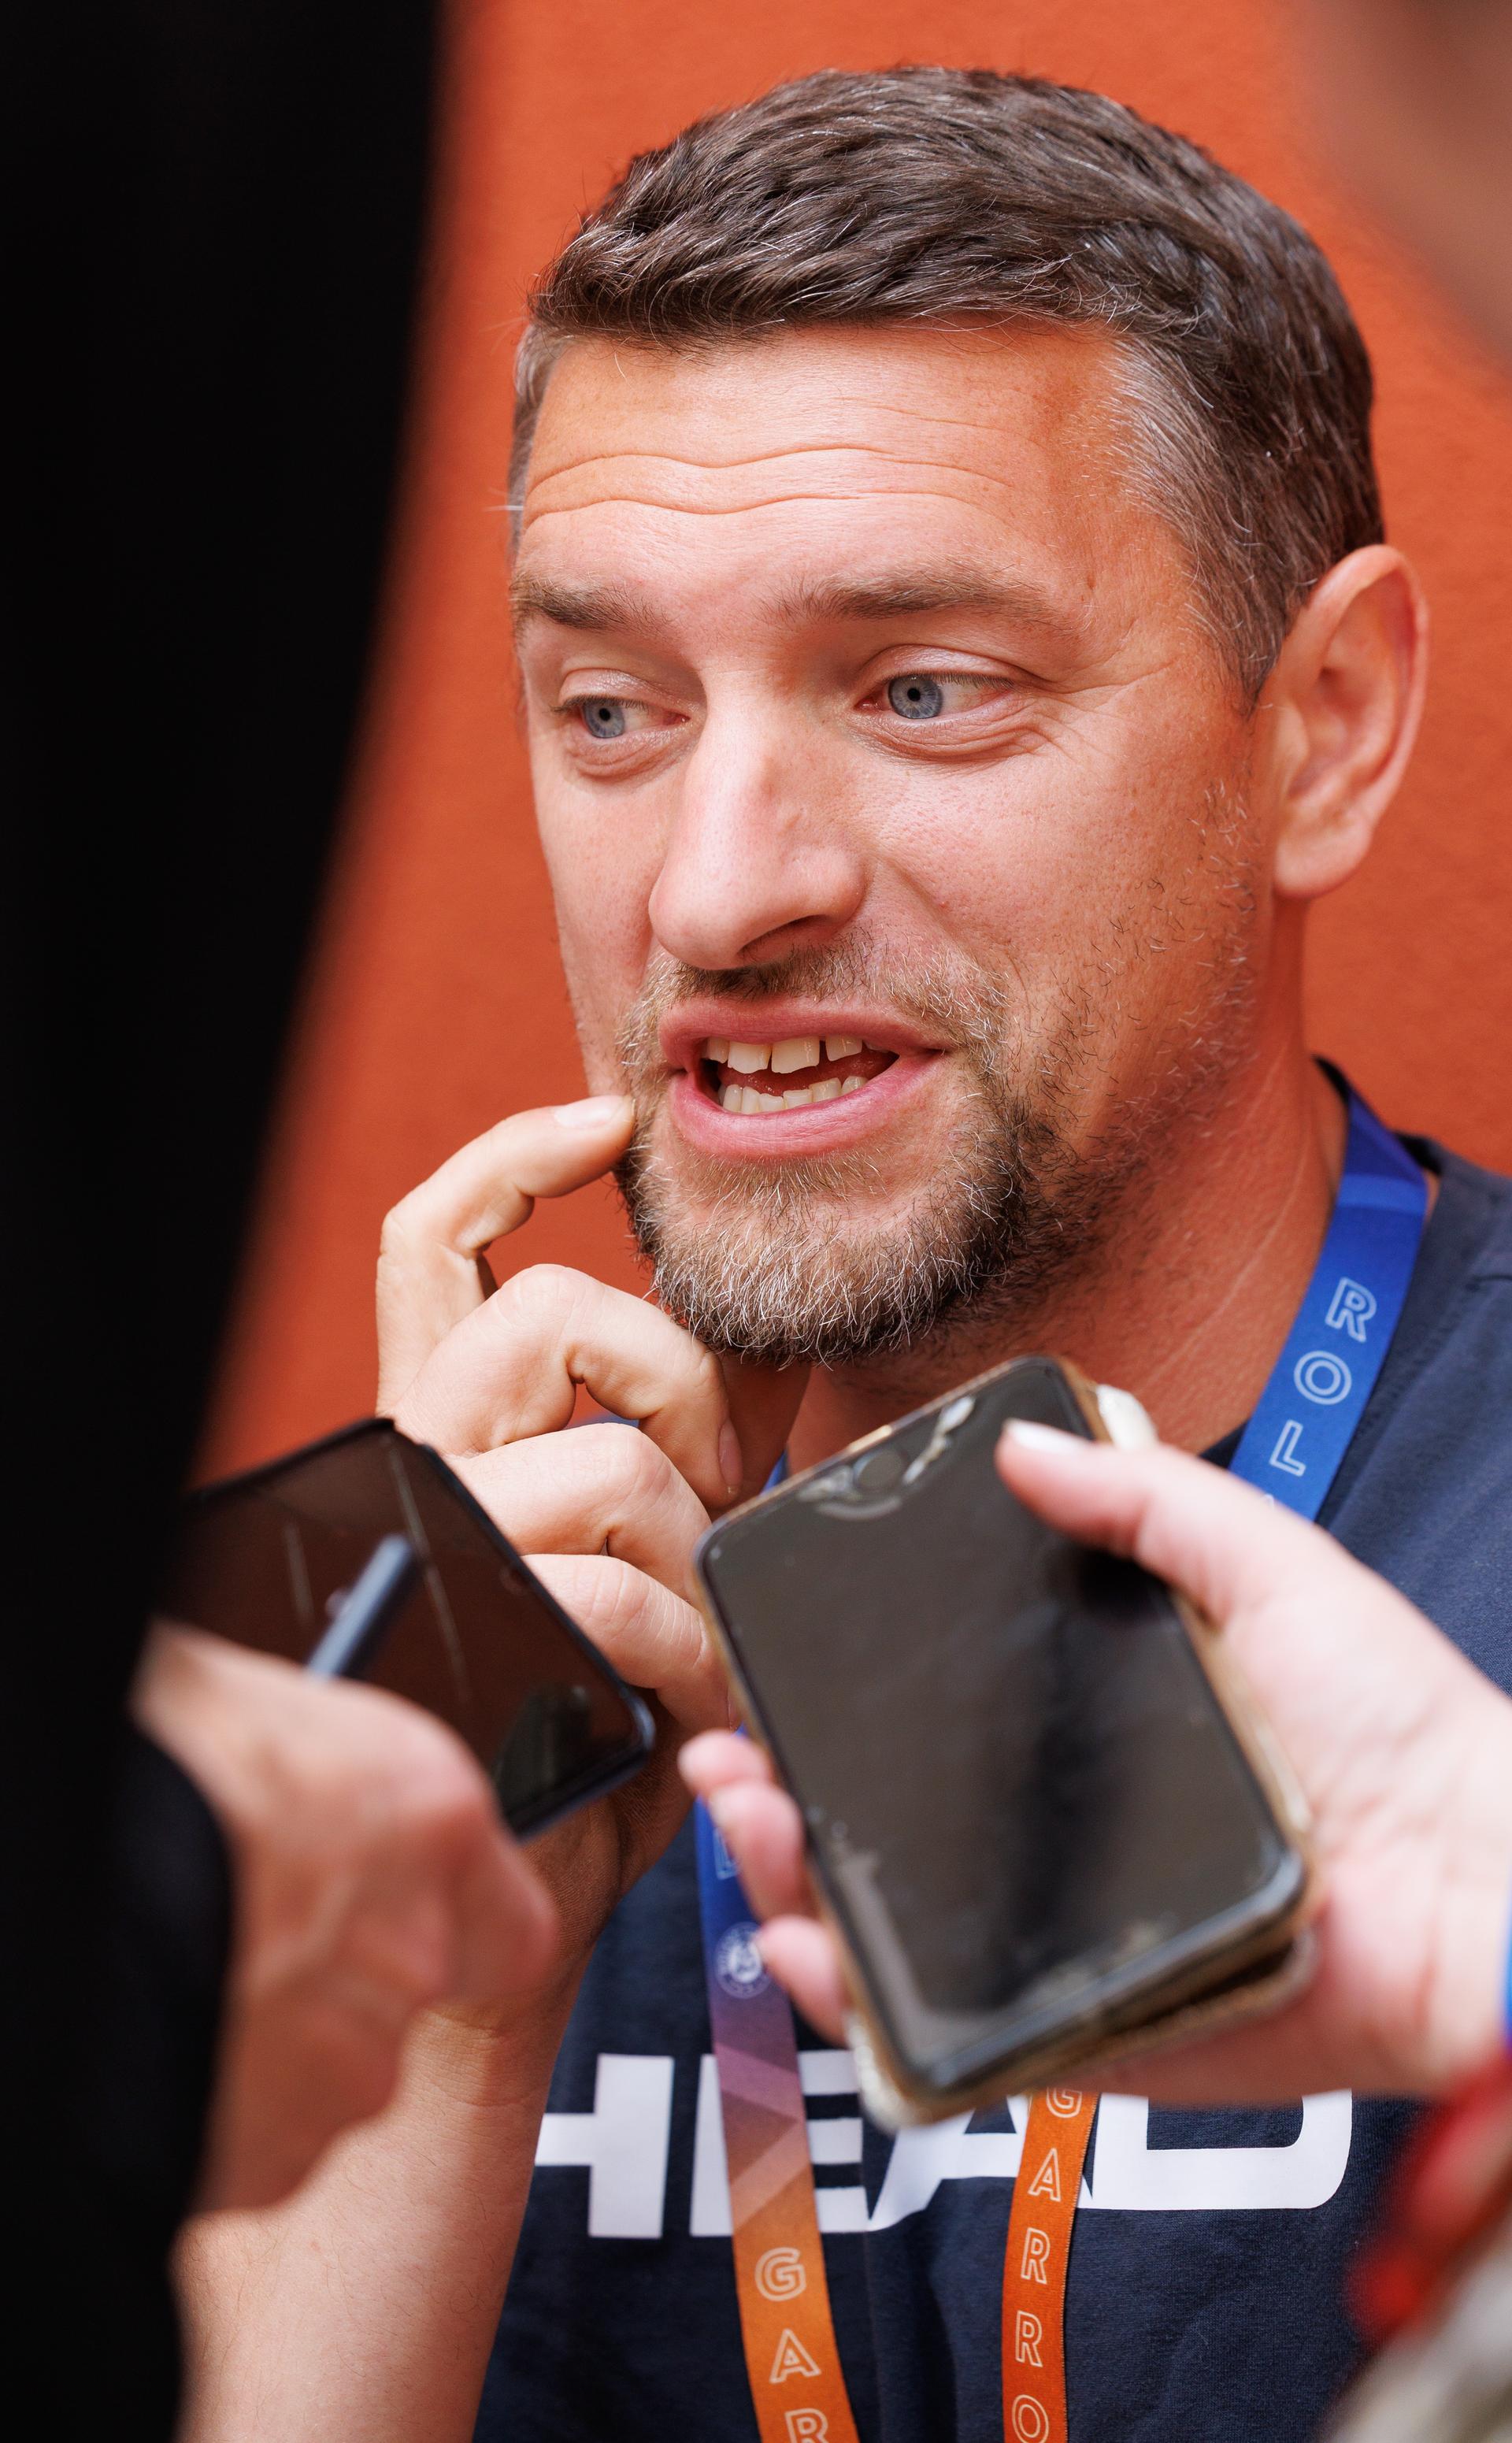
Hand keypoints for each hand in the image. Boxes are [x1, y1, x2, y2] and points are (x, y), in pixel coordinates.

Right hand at [135, 1626, 557, 2210]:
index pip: (512, 1924)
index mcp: (432, 1817)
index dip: (457, 1934)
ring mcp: (349, 2065)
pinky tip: (163, 2033)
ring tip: (187, 1976)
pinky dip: (216, 2103)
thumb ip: (322, 1774)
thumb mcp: (263, 1715)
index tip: (399, 1919)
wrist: (63, 1867)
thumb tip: (303, 1775)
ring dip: (271, 2042)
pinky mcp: (271, 2153)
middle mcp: (415, 1951)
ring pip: (327, 2072)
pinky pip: (258, 2138)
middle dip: (335, 1981)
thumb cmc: (155, 1765)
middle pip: (402, 1997)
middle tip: (250, 1938)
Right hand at [377, 1096, 802, 1967]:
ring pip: (610, 1461)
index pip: (433, 1239)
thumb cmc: (590, 1700)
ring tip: (705, 1630)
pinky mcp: (483, 1628)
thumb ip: (679, 1438)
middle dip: (680, 1382)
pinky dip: (692, 1649)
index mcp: (446, 1417)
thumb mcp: (640, 1541)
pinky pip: (624, 1591)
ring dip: (699, 1547)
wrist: (523, 1870)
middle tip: (718, 1481)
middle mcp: (419, 1458)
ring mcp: (445, 1542)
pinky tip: (694, 1699)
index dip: (516, 1155)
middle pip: (550, 1314)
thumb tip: (771, 1357)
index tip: (612, 1124)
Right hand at [682, 1430, 1511, 2102]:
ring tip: (753, 1830)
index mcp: (1093, 1739)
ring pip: (897, 1935)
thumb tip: (1018, 1444)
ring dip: (796, 1894)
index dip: (836, 1705)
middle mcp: (1065, 1844)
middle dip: (782, 1802)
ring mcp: (1069, 1946)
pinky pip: (958, 2041)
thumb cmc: (1398, 1719)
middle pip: (887, 1832)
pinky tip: (809, 1951)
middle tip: (732, 1759)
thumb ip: (1149, 1500)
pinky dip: (867, 2016)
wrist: (1480, 1874)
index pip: (933, 1723)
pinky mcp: (1092, 2041)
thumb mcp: (1267, 1567)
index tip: (769, 1666)